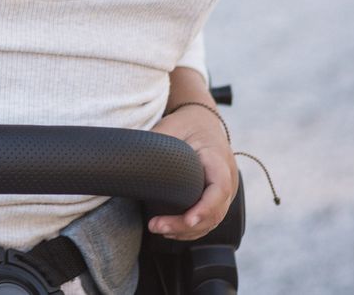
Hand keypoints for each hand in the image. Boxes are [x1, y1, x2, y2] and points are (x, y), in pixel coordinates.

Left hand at [148, 104, 236, 239]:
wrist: (202, 120)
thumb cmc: (185, 123)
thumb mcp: (170, 127)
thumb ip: (155, 142)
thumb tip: (126, 156)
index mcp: (217, 158)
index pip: (220, 188)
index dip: (206, 207)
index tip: (188, 219)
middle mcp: (227, 176)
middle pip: (215, 210)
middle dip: (186, 225)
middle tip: (157, 226)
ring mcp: (226, 189)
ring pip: (214, 219)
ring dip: (188, 231)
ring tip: (160, 230)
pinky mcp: (218, 196)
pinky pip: (211, 218)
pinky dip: (194, 229)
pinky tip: (173, 232)